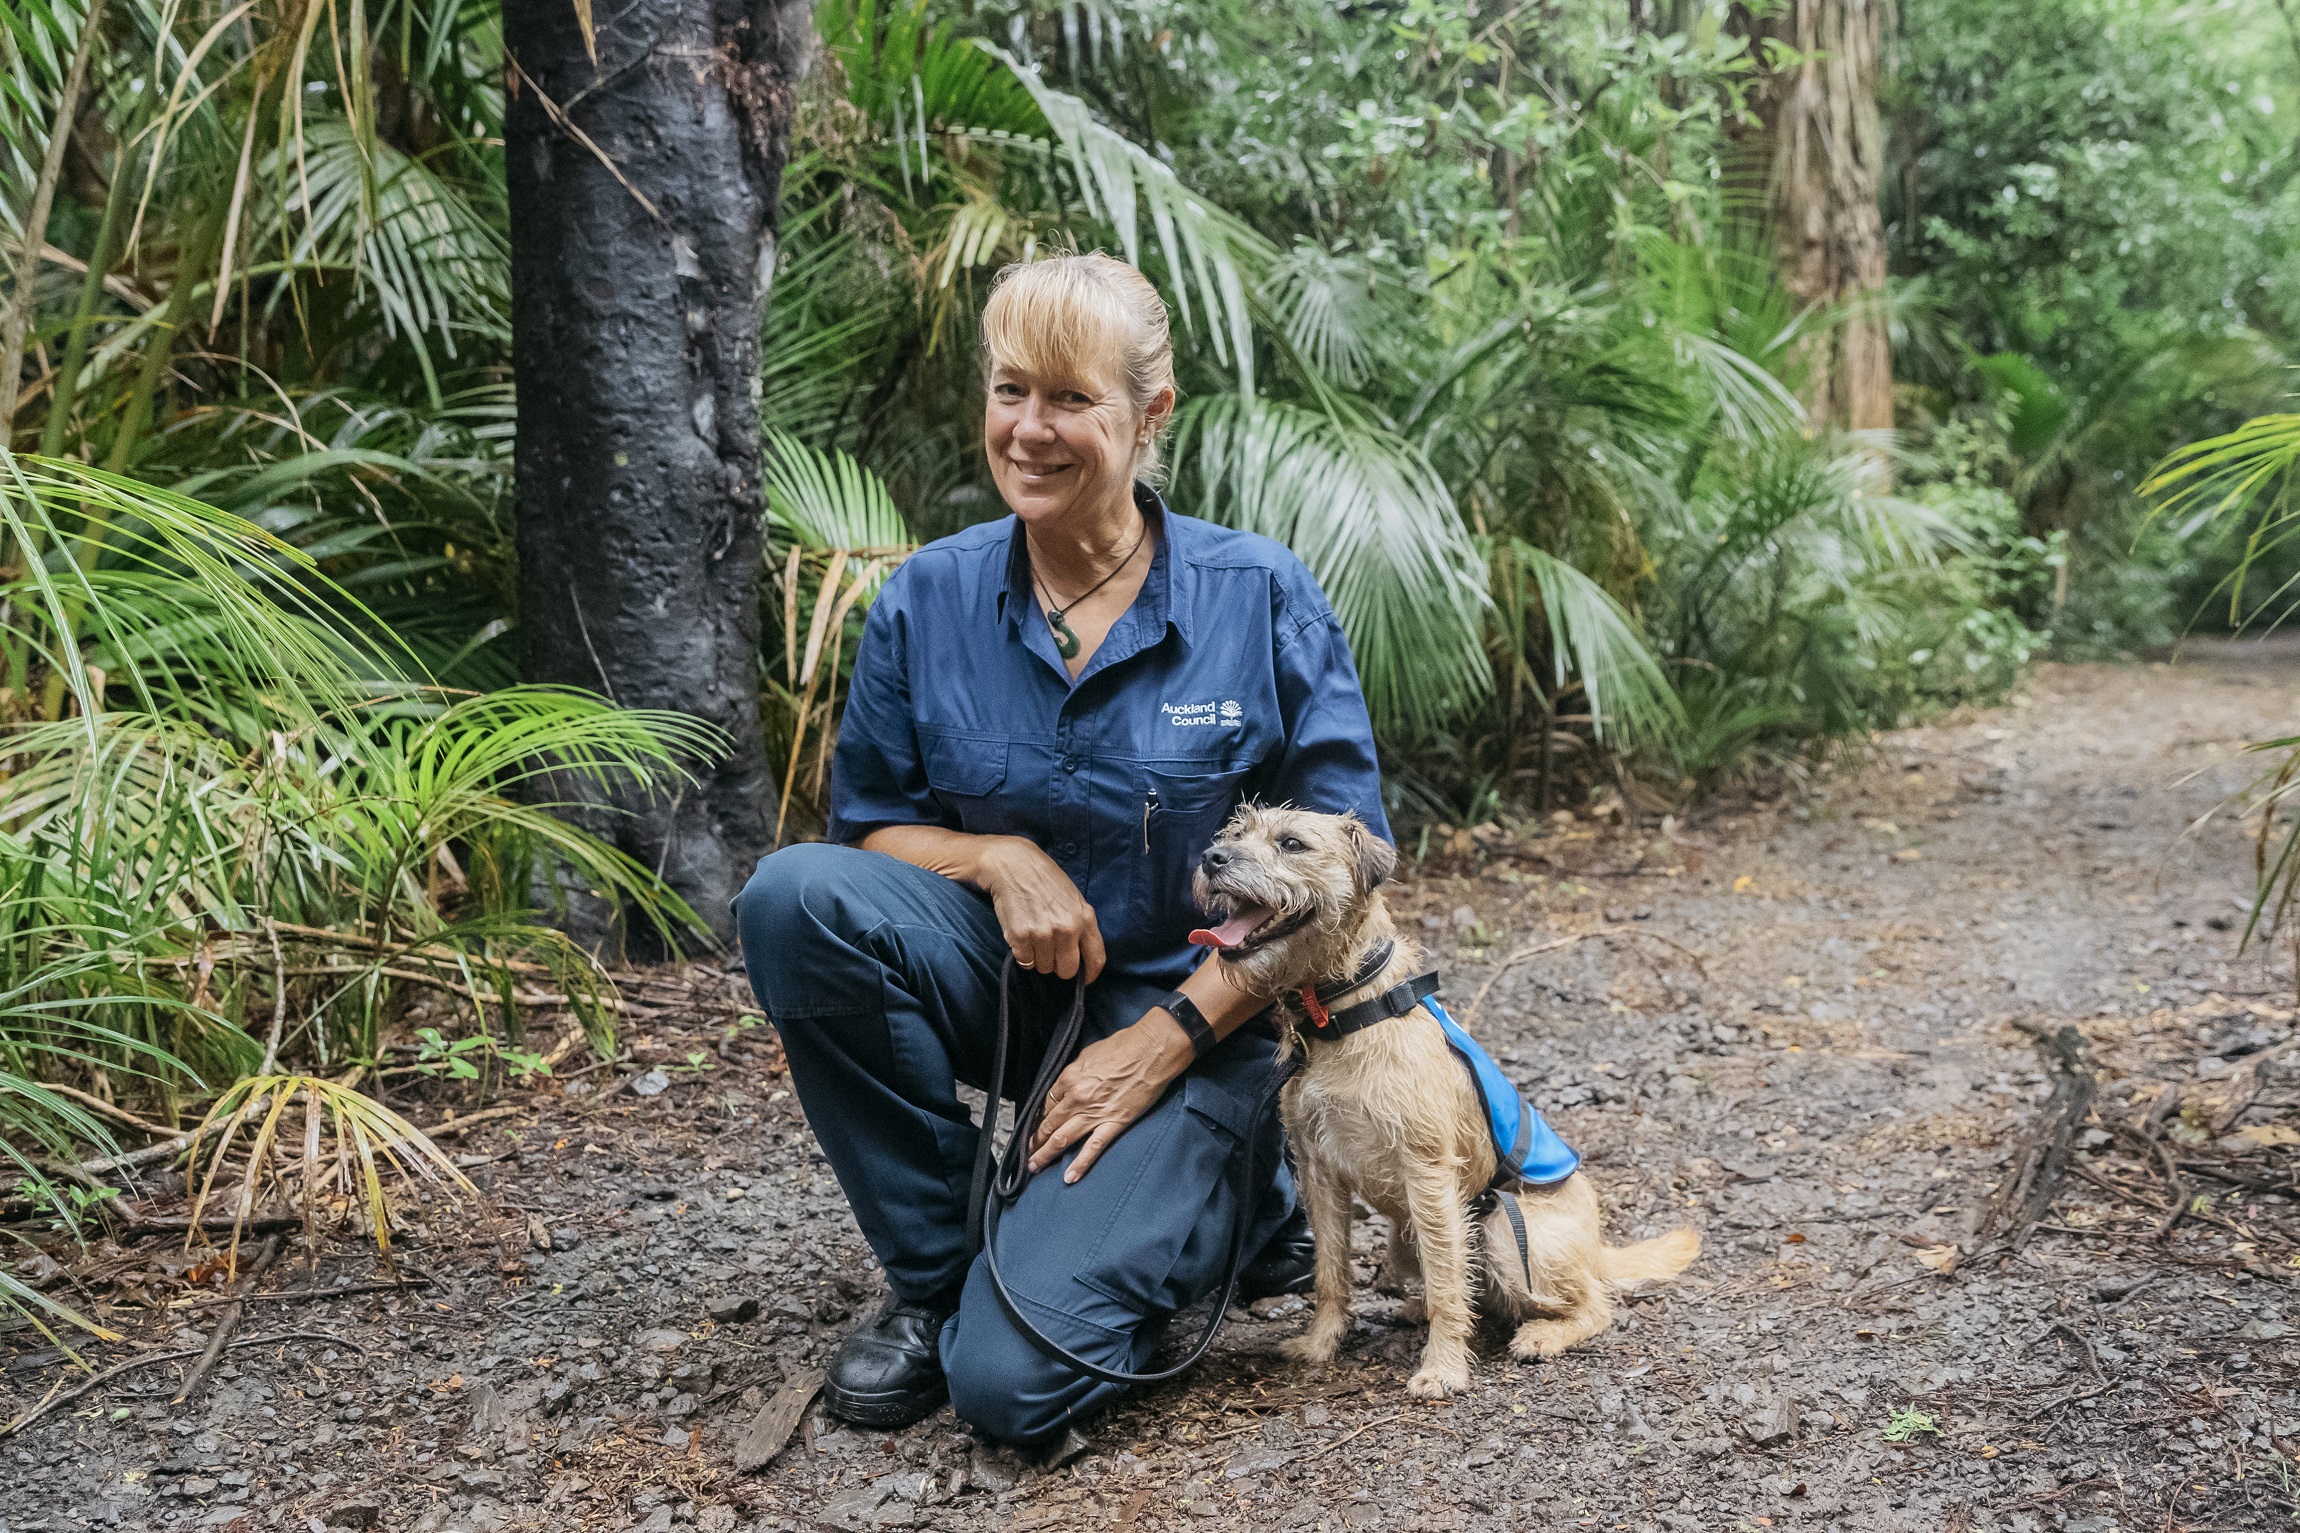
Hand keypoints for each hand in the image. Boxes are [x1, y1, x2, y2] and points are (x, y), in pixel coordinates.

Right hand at [974, 836, 1106, 981]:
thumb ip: (1082, 925)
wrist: (1013, 864)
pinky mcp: (1020, 937)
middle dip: (1059, 965)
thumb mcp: (1074, 898)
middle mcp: (1067, 929)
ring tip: (1034, 934)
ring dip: (1039, 958)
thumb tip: (1084, 955)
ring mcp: (1043, 934)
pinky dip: (1022, 954)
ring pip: (1044, 968)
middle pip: (1068, 970)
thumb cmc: (1044, 880)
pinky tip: (1022, 934)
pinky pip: (1025, 962)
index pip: (1096, 959)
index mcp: (1085, 918)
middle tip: (1050, 949)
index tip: (1084, 979)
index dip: (1090, 975)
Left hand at [1027, 1012, 1192, 1181]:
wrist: (1152, 1050)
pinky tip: (1069, 1177)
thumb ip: (1075, 1073)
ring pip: (1062, 1139)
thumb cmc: (1125, 1046)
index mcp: (1069, 1078)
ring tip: (1034, 1167)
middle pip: (1048, 1124)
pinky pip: (1093, 1148)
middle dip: (1034, 1141)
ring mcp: (1094, 1113)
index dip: (1038, 1118)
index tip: (1035, 1127)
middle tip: (1025, 1154)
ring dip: (1045, 1155)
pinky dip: (1080, 1164)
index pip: (1046, 1104)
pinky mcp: (1114, 1123)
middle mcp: (1076, 1098)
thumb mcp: (1089, 1054)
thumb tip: (1069, 1085)